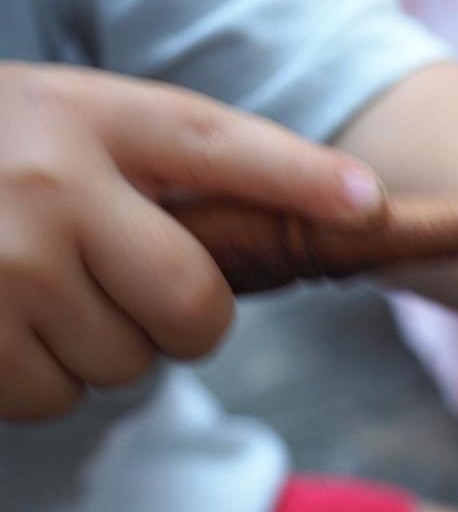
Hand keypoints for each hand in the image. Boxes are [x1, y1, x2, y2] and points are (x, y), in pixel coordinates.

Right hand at [0, 63, 385, 420]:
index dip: (301, 178)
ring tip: (33, 296)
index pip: (215, 145)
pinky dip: (37, 382)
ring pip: (122, 364)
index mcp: (85, 116)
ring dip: (95, 352)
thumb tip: (325, 218)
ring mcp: (2, 259)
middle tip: (130, 294)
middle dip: (181, 322)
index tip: (368, 205)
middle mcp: (47, 181)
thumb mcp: (64, 131)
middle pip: (193, 304)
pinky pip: (51, 396)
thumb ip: (159, 171)